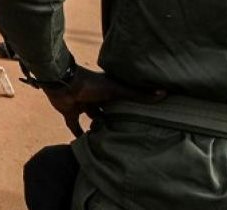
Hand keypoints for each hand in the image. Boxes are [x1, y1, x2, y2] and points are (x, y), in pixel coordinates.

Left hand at [43, 68, 165, 137]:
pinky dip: (78, 134)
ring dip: (98, 126)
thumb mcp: (117, 90)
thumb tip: (164, 93)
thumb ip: (137, 94)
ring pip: (92, 118)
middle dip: (113, 119)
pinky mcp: (69, 112)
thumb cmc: (91, 84)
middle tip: (125, 132)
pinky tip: (85, 144)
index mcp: (107, 90)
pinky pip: (73, 125)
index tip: (140, 119)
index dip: (128, 108)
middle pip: (106, 110)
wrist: (62, 82)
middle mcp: (95, 97)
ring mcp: (82, 104)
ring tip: (109, 140)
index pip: (121, 100)